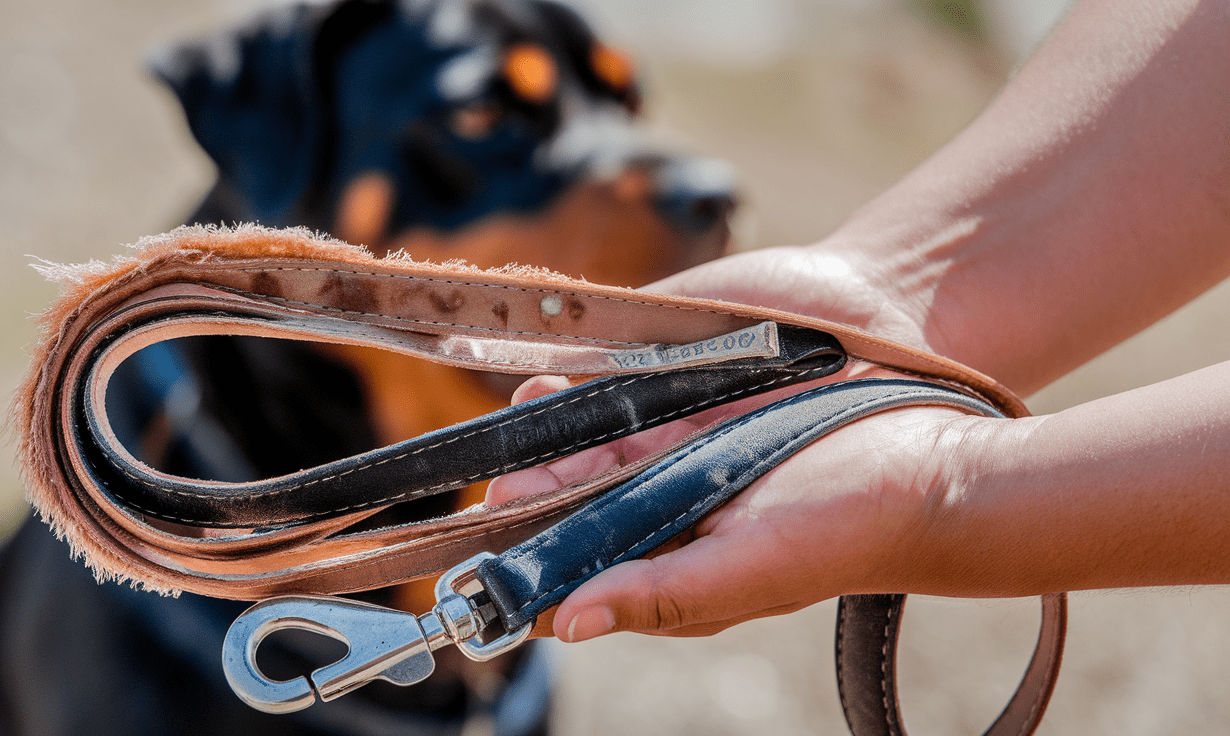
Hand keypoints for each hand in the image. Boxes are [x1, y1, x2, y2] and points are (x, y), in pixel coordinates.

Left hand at [487, 374, 976, 641]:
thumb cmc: (849, 531)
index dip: (521, 557)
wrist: (926, 461)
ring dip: (550, 434)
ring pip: (588, 450)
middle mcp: (664, 520)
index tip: (489, 532)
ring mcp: (678, 462)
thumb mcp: (750, 569)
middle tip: (505, 465)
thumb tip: (569, 624)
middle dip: (528, 485)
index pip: (571, 576)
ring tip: (529, 408)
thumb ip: (661, 595)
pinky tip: (563, 378)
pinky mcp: (697, 410)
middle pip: (567, 506)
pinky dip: (590, 390)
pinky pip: (625, 400)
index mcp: (668, 570)